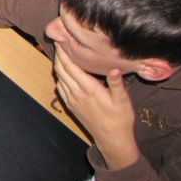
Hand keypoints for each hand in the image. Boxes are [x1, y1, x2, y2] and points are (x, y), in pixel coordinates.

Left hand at [53, 45, 138, 169]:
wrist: (112, 139)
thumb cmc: (120, 119)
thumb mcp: (122, 100)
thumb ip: (116, 83)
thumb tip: (114, 69)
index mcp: (89, 89)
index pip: (70, 67)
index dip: (63, 53)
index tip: (60, 41)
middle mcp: (77, 93)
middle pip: (61, 70)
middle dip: (58, 56)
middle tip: (58, 43)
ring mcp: (72, 100)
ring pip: (59, 78)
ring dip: (58, 66)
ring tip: (60, 55)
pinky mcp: (71, 106)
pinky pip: (60, 88)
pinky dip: (59, 77)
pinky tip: (62, 73)